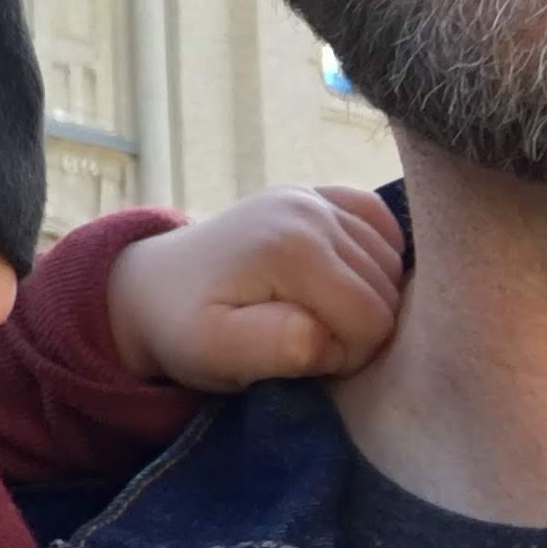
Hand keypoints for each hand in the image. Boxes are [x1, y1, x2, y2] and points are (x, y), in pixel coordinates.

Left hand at [106, 185, 404, 391]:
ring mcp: (313, 195)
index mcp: (293, 247)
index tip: (299, 354)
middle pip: (388, 293)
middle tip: (299, 334)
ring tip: (311, 310)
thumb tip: (326, 333)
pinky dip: (375, 256)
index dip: (347, 354)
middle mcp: (309, 209)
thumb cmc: (185, 328)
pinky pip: (381, 223)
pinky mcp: (315, 193)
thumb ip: (277, 348)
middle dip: (354, 330)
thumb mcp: (217, 352)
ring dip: (363, 299)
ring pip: (392, 265)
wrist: (155, 286)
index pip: (375, 322)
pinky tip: (340, 277)